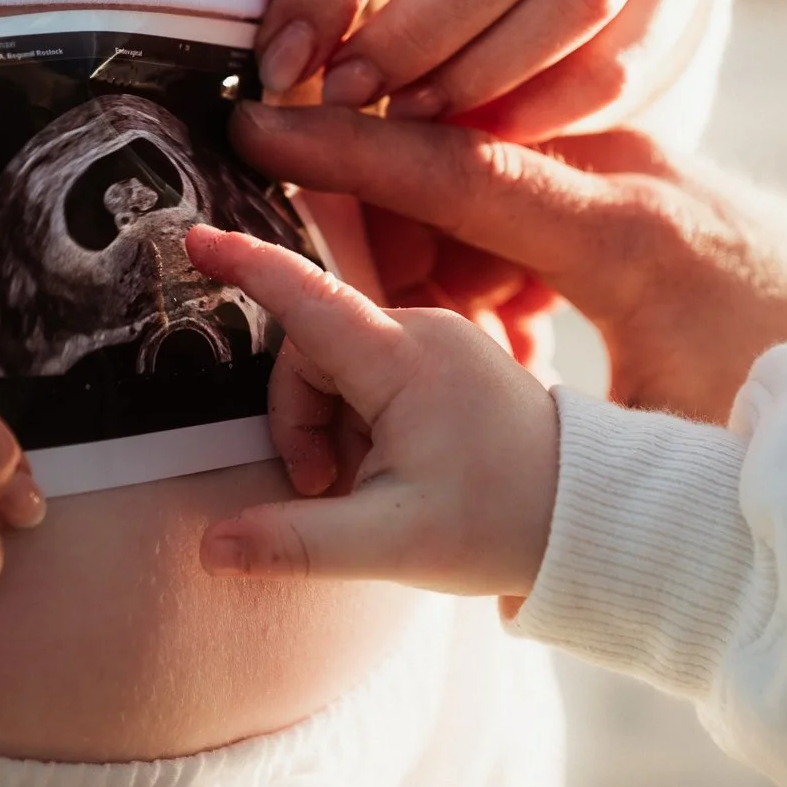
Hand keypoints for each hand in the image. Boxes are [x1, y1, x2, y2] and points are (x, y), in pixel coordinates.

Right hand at [183, 224, 557, 596]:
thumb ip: (294, 542)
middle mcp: (423, 330)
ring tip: (370, 485)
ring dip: (329, 424)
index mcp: (407, 361)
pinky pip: (368, 368)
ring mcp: (437, 336)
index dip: (245, 267)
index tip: (194, 238)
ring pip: (334, 363)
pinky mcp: (445, 352)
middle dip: (299, 421)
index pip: (306, 300)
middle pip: (309, 352)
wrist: (592, 516)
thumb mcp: (392, 545)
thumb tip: (211, 547)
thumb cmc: (506, 525)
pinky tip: (391, 466)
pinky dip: (358, 418)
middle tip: (328, 489)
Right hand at [232, 104, 786, 421]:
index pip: (450, 167)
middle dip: (370, 192)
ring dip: (429, 222)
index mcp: (619, 233)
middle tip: (316, 234)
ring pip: (483, 165)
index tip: (255, 123)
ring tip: (414, 289)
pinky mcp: (637, 174)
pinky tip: (487, 299)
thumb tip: (463, 539)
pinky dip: (481, 229)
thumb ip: (555, 457)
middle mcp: (621, 171)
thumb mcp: (671, 448)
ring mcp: (631, 161)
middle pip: (452, 153)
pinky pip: (524, 179)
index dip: (343, 149)